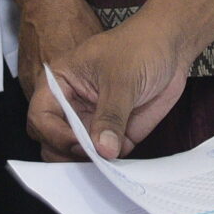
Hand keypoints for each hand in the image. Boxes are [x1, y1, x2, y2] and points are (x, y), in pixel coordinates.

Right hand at [37, 20, 191, 160]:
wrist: (171, 47)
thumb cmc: (140, 47)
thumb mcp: (122, 78)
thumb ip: (111, 115)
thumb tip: (103, 149)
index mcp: (59, 83)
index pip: (41, 117)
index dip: (55, 135)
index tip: (80, 144)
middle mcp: (71, 106)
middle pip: (52, 142)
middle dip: (68, 155)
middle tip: (93, 157)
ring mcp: (92, 121)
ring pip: (77, 155)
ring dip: (90, 164)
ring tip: (109, 163)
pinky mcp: (114, 134)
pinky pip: (105, 157)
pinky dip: (111, 166)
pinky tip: (122, 165)